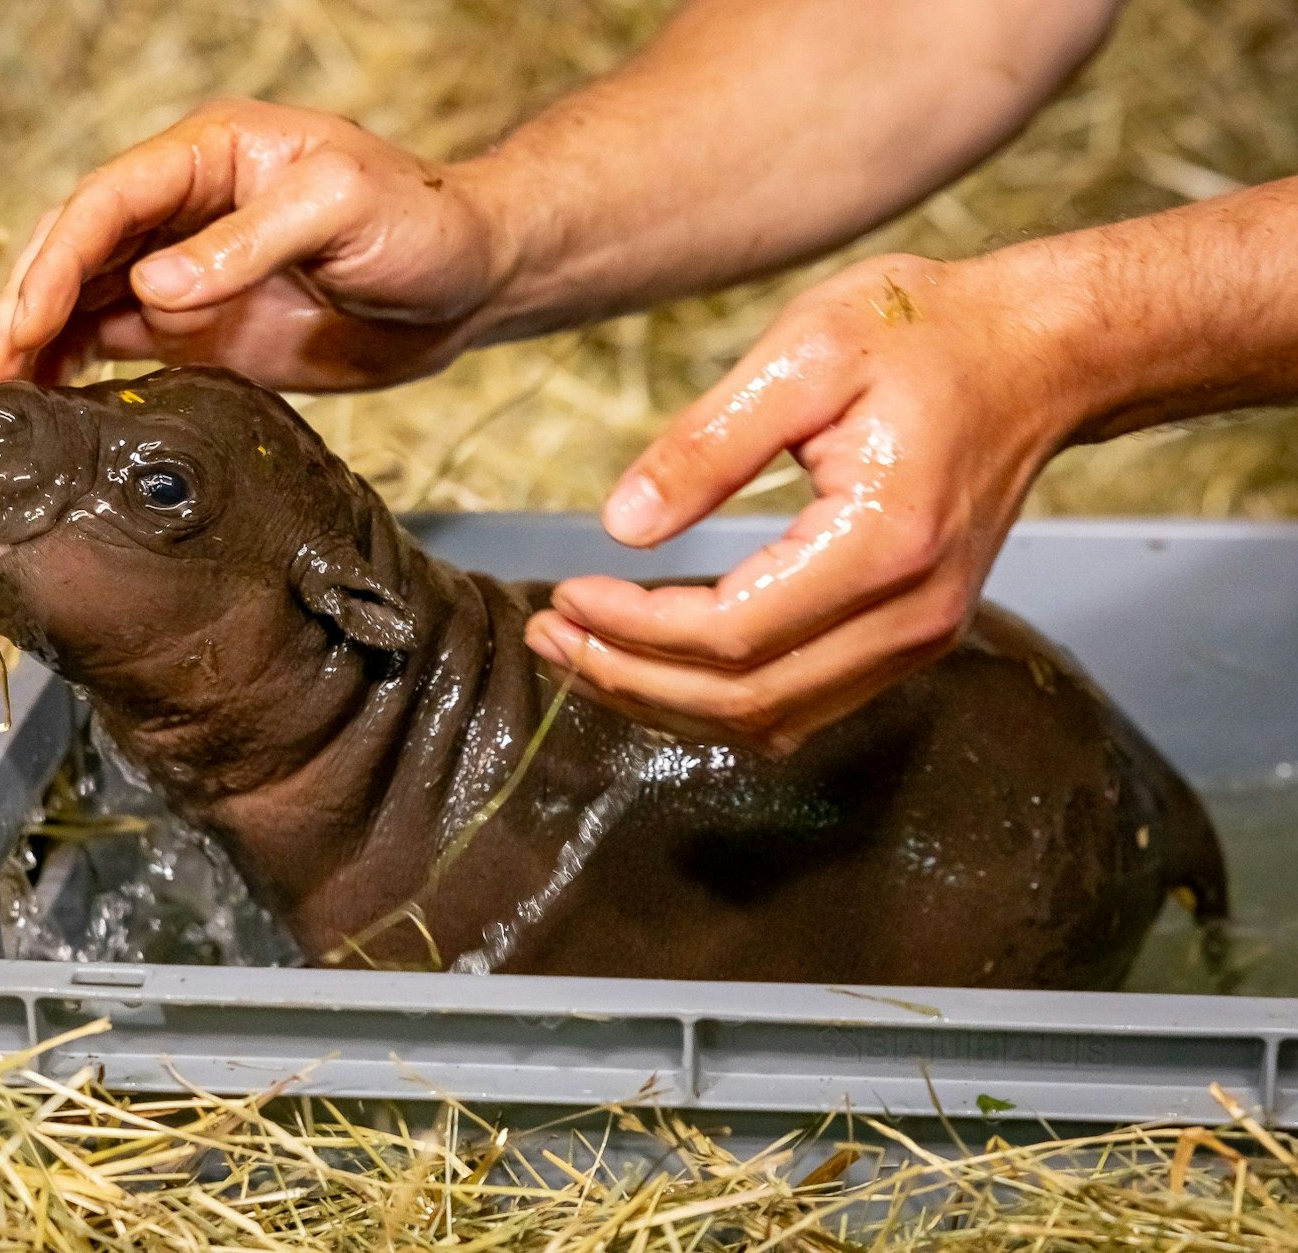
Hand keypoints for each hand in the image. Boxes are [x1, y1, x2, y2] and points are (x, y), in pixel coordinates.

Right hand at [0, 99, 510, 391]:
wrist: (469, 281)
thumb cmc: (421, 223)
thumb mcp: (343, 210)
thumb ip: (248, 244)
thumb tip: (153, 286)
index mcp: (210, 155)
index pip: (107, 201)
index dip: (57, 260)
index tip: (25, 320)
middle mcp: (185, 210)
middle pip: (78, 249)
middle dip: (25, 305)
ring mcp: (190, 273)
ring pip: (87, 300)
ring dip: (37, 343)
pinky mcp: (203, 330)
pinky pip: (121, 345)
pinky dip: (77, 370)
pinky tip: (47, 403)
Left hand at [524, 250, 1087, 752]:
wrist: (1040, 353)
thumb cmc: (925, 333)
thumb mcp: (805, 352)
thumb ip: (707, 443)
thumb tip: (620, 526)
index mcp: (885, 542)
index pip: (732, 632)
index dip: (634, 629)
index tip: (565, 594)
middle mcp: (912, 614)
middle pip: (745, 699)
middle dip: (631, 678)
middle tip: (549, 637)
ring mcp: (919, 639)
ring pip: (769, 718)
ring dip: (664, 700)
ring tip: (581, 652)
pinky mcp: (909, 638)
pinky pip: (799, 702)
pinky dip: (716, 697)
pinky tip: (654, 659)